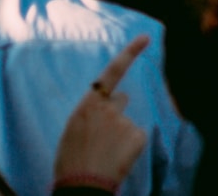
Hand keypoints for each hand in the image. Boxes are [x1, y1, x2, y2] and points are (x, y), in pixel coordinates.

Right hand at [53, 34, 149, 190]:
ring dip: (121, 136)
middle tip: (103, 137)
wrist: (81, 184)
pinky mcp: (137, 135)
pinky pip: (136, 138)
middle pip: (121, 100)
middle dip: (117, 111)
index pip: (112, 72)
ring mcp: (124, 120)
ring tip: (105, 155)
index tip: (146, 37)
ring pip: (127, 124)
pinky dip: (129, 148)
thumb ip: (93, 113)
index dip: (130, 53)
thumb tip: (113, 103)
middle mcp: (108, 108)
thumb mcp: (73, 131)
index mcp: (87, 105)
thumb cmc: (71, 162)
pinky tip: (117, 159)